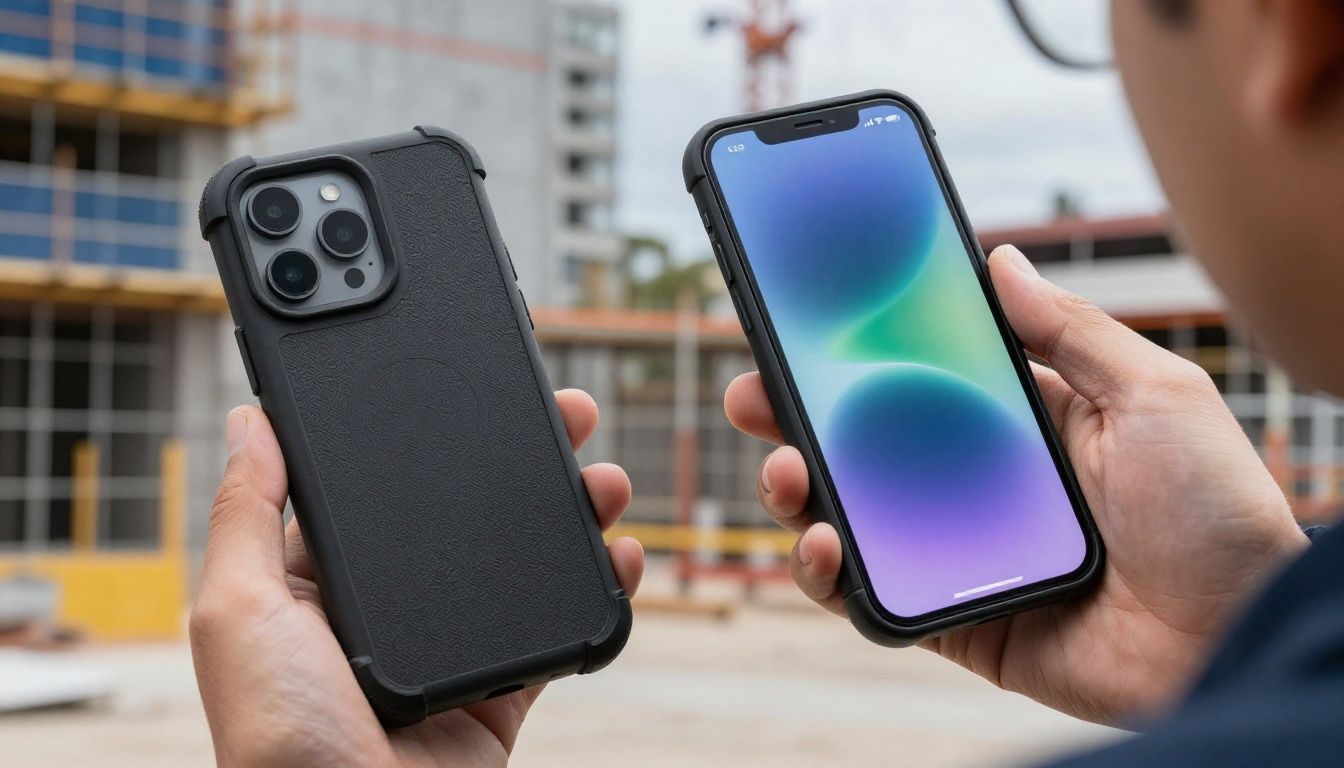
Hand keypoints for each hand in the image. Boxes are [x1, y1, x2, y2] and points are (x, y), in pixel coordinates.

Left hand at [191, 391, 642, 766]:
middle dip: (520, 461)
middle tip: (567, 415)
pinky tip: (619, 556)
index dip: (429, 435)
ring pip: (519, 563)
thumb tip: (249, 419)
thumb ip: (248, 512)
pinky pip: (556, 630)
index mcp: (317, 583)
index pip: (381, 488)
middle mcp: (386, 611)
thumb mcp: (238, 609)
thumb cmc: (277, 736)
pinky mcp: (499, 691)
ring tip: (604, 479)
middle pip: (464, 516)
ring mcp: (448, 650)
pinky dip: (596, 590)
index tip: (472, 385)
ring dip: (569, 515)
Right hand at [724, 245, 1307, 724]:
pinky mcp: (952, 619)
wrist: (1240, 638)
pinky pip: (869, 597)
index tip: (803, 324)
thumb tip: (1000, 258)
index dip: (859, 353)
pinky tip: (819, 543)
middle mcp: (980, 486)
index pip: (920, 379)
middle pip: (867, 445)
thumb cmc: (1216, 512)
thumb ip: (1069, 329)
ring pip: (853, 517)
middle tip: (751, 391)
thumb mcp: (1154, 393)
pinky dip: (827, 573)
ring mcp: (959, 553)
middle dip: (798, 416)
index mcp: (1023, 425)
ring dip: (799, 489)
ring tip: (785, 468)